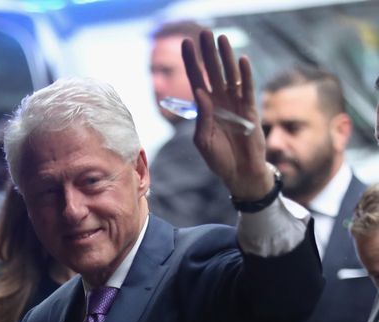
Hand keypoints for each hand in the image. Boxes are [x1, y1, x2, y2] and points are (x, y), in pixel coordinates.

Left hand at [183, 30, 271, 200]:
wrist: (239, 174)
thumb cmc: (219, 159)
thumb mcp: (203, 140)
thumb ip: (202, 118)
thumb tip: (200, 94)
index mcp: (206, 108)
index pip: (196, 80)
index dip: (191, 62)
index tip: (185, 43)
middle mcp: (221, 102)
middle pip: (213, 72)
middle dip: (208, 53)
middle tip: (204, 32)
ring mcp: (236, 105)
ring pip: (230, 76)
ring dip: (225, 57)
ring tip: (221, 39)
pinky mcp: (251, 111)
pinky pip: (248, 89)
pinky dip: (245, 75)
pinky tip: (241, 60)